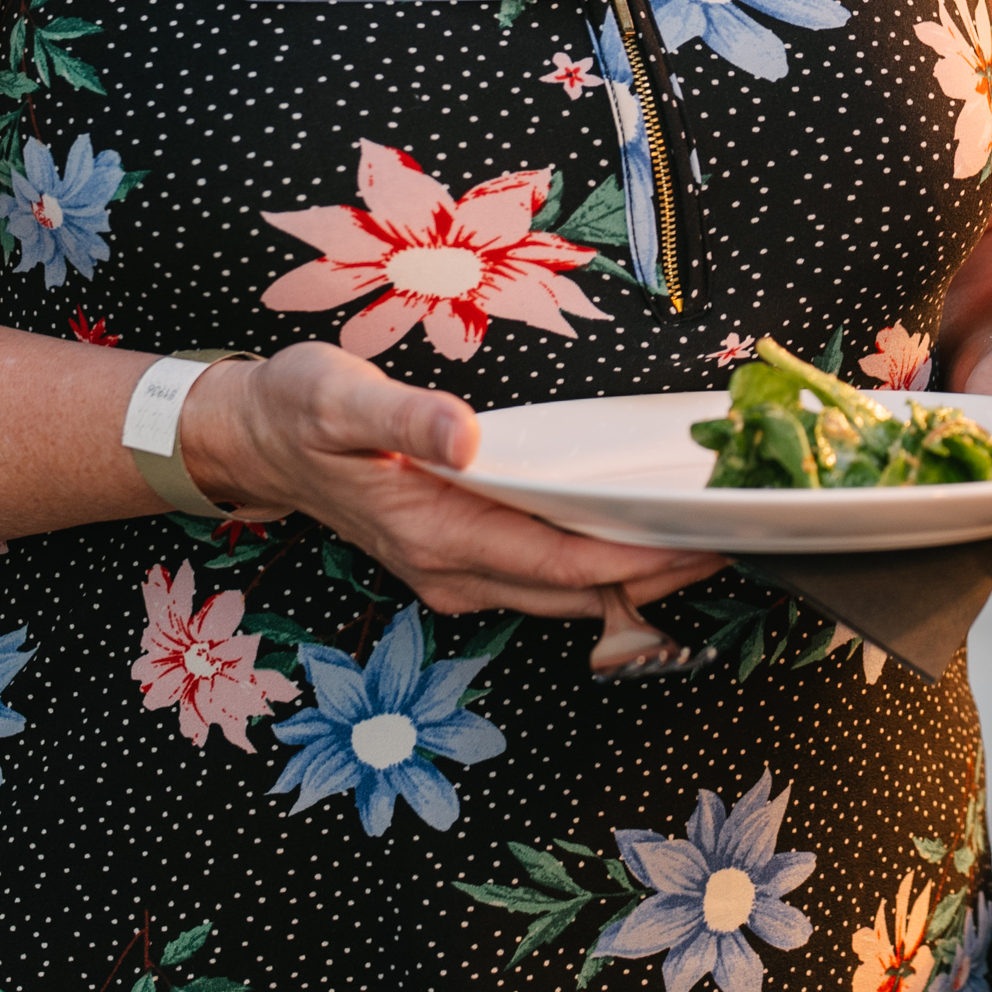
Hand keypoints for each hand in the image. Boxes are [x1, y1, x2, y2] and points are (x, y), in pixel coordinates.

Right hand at [179, 345, 723, 638]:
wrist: (248, 439)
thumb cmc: (294, 411)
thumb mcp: (338, 398)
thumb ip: (405, 418)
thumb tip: (466, 436)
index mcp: (437, 535)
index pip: (563, 565)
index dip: (640, 561)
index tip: (708, 542)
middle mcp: (453, 570)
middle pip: (580, 591)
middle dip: (661, 575)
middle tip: (743, 543)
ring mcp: (455, 572)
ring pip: (565, 593)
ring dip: (635, 577)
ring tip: (711, 543)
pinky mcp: (457, 557)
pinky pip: (543, 577)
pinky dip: (598, 566)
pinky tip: (638, 539)